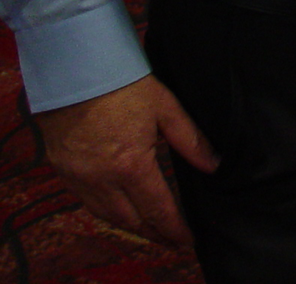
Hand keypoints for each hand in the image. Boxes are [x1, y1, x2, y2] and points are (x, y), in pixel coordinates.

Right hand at [37, 75, 219, 249]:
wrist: (75, 72)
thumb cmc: (123, 86)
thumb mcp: (166, 107)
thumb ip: (191, 140)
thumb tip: (213, 164)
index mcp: (131, 166)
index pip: (158, 209)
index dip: (174, 229)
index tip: (188, 241)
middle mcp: (102, 180)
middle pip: (131, 220)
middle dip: (154, 233)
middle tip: (173, 239)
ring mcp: (79, 178)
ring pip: (106, 216)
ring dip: (130, 226)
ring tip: (150, 230)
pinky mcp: (63, 171)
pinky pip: (86, 203)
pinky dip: (105, 212)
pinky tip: (118, 210)